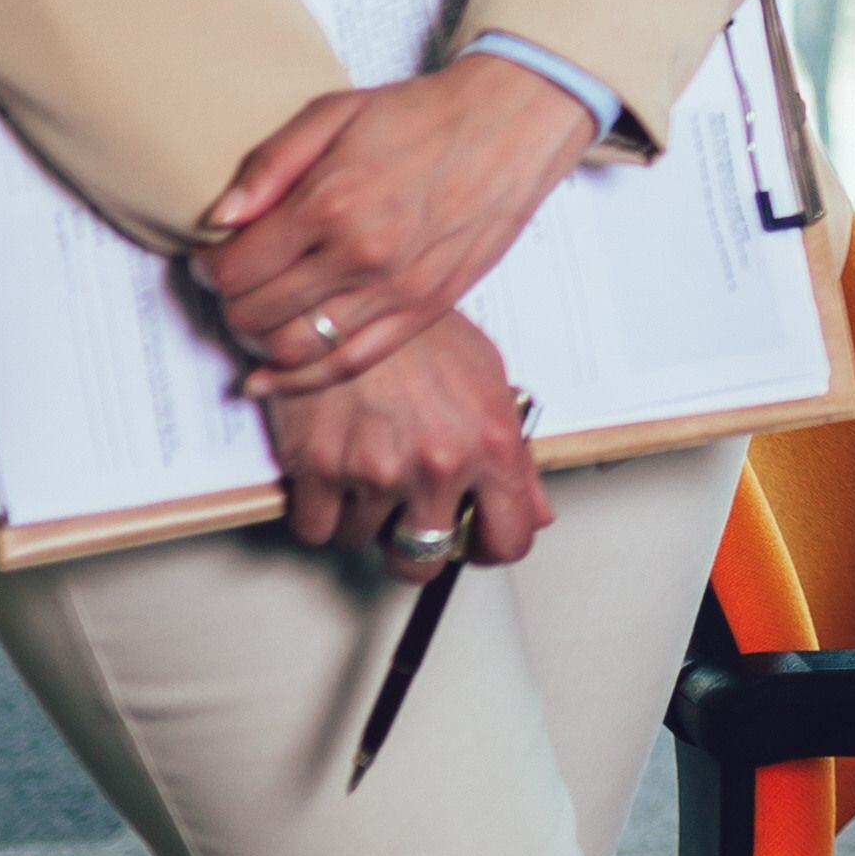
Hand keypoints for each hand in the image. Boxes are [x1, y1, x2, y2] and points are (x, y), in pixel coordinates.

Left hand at [200, 52, 599, 399]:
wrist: (507, 127)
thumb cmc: (420, 116)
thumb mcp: (333, 113)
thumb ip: (269, 165)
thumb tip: (218, 218)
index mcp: (329, 202)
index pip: (235, 269)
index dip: (208, 270)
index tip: (210, 260)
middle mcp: (359, 255)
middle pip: (256, 314)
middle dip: (229, 306)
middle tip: (231, 287)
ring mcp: (394, 291)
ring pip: (294, 349)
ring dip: (258, 343)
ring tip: (257, 318)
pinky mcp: (424, 311)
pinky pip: (349, 364)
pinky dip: (301, 379)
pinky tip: (273, 376)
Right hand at [261, 309, 547, 573]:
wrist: (352, 295)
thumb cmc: (420, 333)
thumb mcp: (488, 381)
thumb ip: (515, 454)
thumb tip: (536, 512)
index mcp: (491, 446)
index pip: (509, 539)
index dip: (489, 548)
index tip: (474, 543)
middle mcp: (439, 465)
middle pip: (424, 560)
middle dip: (415, 547)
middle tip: (406, 519)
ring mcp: (377, 470)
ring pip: (364, 540)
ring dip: (363, 517)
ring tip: (365, 470)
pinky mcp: (319, 468)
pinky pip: (318, 529)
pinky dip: (319, 511)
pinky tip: (330, 476)